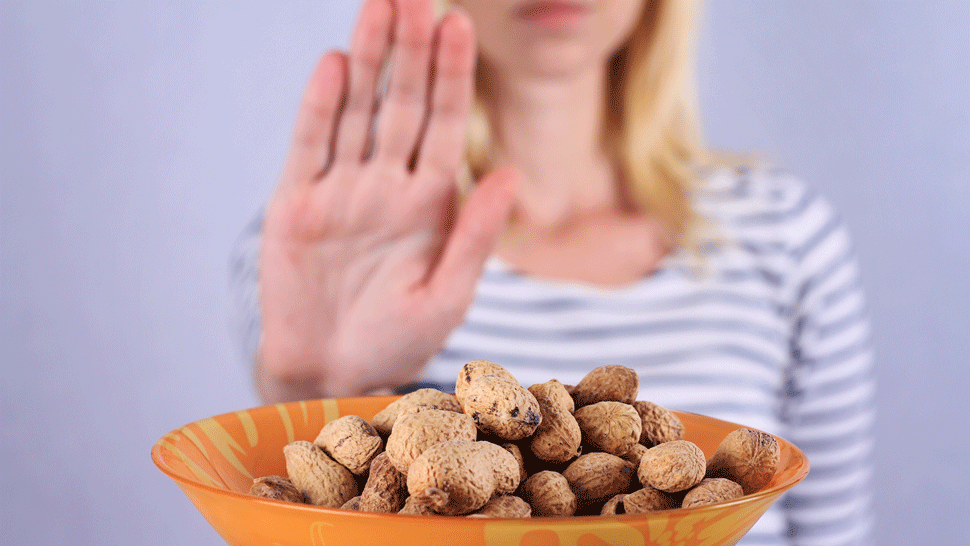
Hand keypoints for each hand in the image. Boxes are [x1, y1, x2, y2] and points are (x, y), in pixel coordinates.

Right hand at [257, 0, 517, 398]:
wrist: (330, 372)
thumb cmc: (397, 340)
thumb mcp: (448, 295)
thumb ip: (476, 235)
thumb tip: (511, 174)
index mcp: (430, 201)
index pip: (444, 124)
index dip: (452, 75)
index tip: (458, 24)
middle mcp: (387, 184)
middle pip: (402, 103)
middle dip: (410, 51)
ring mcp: (341, 189)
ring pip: (356, 111)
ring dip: (367, 60)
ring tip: (378, 8)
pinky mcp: (297, 203)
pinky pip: (310, 146)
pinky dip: (321, 107)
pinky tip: (333, 65)